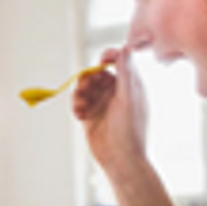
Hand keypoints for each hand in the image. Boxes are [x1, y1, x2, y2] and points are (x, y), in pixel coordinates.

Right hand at [72, 47, 148, 172]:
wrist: (120, 158)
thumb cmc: (130, 130)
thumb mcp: (129, 97)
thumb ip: (126, 72)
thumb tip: (125, 48)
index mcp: (130, 86)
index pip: (118, 62)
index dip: (108, 58)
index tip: (101, 62)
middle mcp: (116, 93)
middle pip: (97, 74)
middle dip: (89, 78)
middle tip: (87, 86)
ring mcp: (102, 104)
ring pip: (85, 88)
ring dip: (79, 93)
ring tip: (81, 105)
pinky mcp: (89, 116)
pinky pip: (78, 103)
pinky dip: (76, 106)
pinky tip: (79, 115)